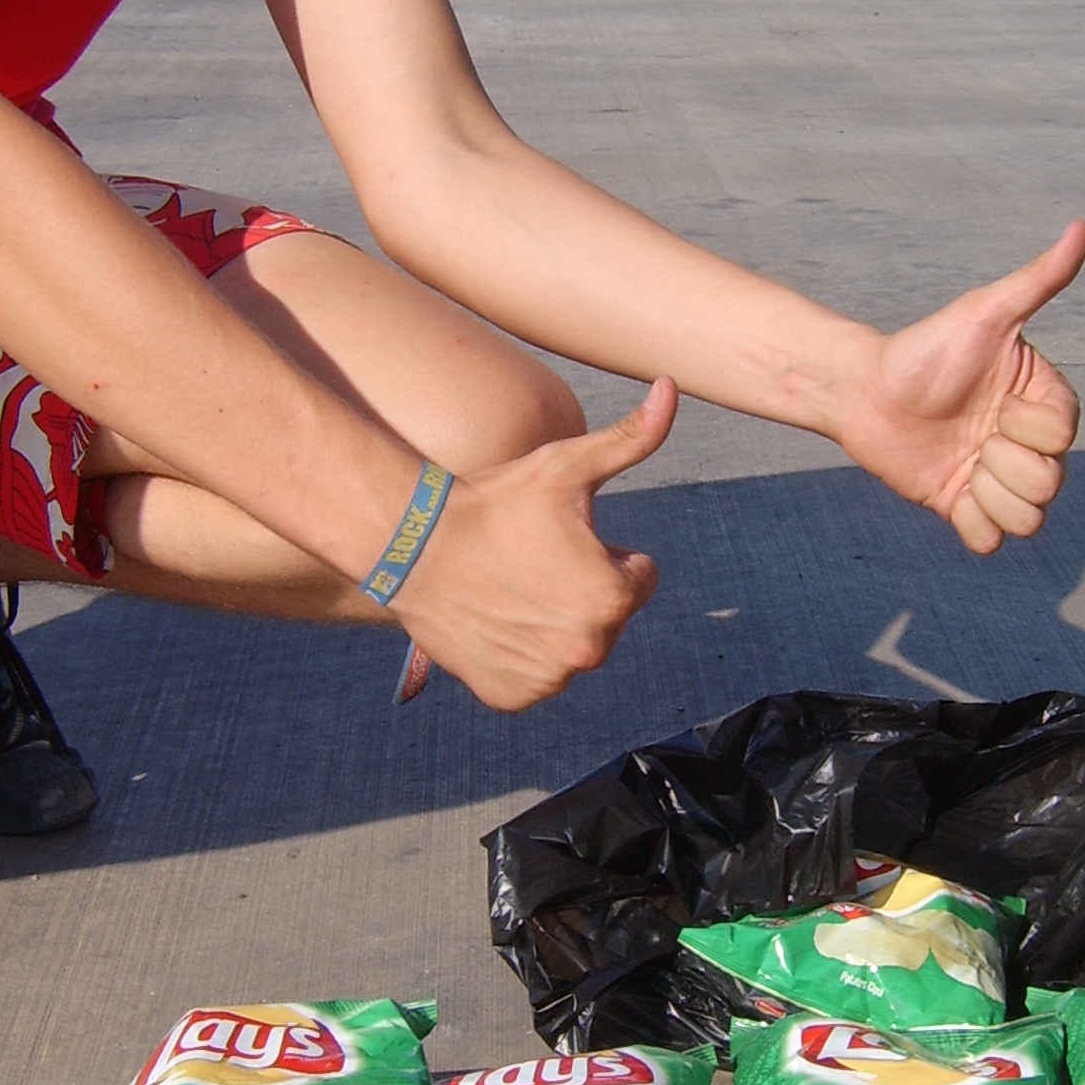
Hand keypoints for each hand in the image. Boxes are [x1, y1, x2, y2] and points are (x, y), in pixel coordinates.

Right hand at [395, 379, 677, 708]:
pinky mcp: (513, 697)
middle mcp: (590, 650)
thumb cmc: (494, 501)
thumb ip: (631, 437)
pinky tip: (494, 620)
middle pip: (608, 615)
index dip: (602, 552)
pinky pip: (536, 676)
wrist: (413, 544)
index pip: (638, 575)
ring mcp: (550, 680)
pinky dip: (520, 654)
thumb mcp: (565, 466)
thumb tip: (672, 387)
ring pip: (573, 646)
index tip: (557, 538)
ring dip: (553, 622)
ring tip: (510, 588)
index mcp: (614, 597)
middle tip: (531, 561)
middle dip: (581, 590)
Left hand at [837, 222, 1084, 553]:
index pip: (1064, 438)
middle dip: (1005, 464)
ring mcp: (996, 479)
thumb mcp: (984, 312)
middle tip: (971, 437)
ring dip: (990, 496)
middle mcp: (1026, 445)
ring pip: (1028, 521)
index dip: (1029, 428)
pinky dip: (973, 526)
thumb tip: (1082, 227)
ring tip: (960, 465)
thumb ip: (1038, 280)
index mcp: (1043, 404)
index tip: (995, 402)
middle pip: (1050, 486)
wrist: (866, 389)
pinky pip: (991, 543)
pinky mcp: (964, 508)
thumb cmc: (926, 345)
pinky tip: (950, 493)